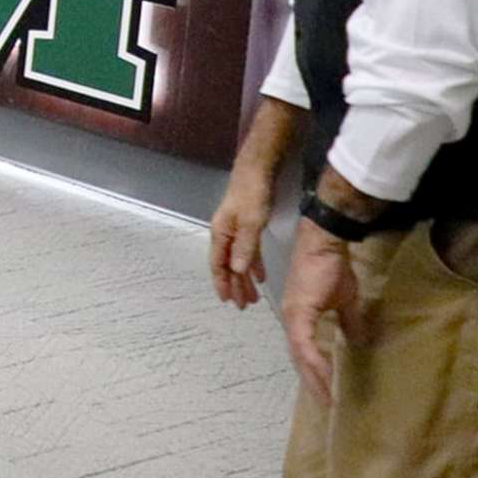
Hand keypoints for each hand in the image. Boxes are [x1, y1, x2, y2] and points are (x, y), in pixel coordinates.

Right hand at [208, 169, 273, 307]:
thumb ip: (244, 246)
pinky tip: (260, 276)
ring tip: (252, 297)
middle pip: (227, 265)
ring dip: (243, 278)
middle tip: (243, 306)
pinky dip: (252, 265)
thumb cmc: (252, 195)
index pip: (218, 264)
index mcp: (220, 234)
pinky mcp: (247, 227)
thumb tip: (236, 270)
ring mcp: (235, 231)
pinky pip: (248, 252)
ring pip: (237, 260)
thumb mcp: (250, 222)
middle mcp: (224, 234)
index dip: (221, 283)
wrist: (257, 171)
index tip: (227, 301)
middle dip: (234, 286)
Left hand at [280, 220, 370, 406]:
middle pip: (298, 358)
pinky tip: (325, 376)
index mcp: (299, 317)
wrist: (325, 245)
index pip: (303, 351)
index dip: (312, 372)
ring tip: (326, 396)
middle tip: (325, 403)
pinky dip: (314, 360)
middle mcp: (291, 319)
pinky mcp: (299, 311)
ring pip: (300, 354)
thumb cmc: (332, 268)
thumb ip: (348, 321)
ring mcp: (293, 315)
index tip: (325, 391)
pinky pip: (305, 343)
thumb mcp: (344, 300)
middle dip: (312, 381)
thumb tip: (358, 341)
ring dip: (314, 377)